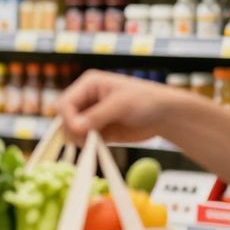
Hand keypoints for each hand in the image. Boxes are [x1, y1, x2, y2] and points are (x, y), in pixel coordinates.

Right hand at [57, 70, 182, 145]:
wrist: (165, 116)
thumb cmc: (146, 101)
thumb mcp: (121, 105)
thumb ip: (97, 116)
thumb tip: (74, 127)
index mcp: (88, 84)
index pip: (65, 102)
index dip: (68, 118)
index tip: (79, 130)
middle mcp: (86, 99)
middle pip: (64, 117)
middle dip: (73, 129)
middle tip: (89, 138)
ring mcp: (90, 116)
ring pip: (71, 131)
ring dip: (79, 139)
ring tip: (97, 141)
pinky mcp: (97, 130)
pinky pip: (83, 140)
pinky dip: (87, 145)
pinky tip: (100, 145)